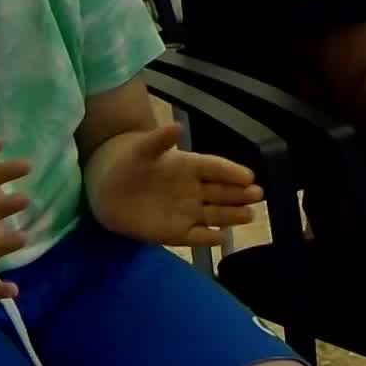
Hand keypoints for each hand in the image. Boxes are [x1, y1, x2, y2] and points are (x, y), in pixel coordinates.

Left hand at [88, 122, 260, 246]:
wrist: (107, 188)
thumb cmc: (129, 162)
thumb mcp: (142, 149)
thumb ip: (160, 140)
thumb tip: (178, 127)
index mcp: (189, 166)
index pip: (215, 168)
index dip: (231, 172)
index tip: (249, 176)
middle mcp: (193, 189)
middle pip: (221, 192)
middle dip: (240, 194)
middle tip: (258, 195)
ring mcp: (185, 211)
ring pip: (214, 214)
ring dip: (232, 215)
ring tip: (251, 215)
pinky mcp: (174, 232)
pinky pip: (196, 236)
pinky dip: (209, 238)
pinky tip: (223, 238)